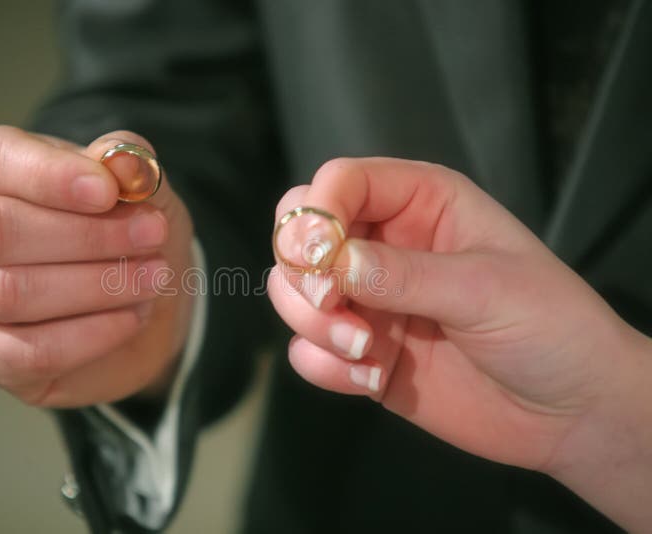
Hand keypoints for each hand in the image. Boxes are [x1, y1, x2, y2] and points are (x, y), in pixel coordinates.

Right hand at [0, 126, 193, 406]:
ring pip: (12, 293)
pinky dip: (91, 335)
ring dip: (97, 286)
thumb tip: (122, 161)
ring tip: (153, 278)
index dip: (51, 176)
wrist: (141, 301)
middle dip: (87, 235)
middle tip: (152, 235)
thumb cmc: (124, 228)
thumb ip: (130, 164)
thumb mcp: (140, 186)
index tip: (109, 191)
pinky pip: (29, 351)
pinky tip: (132, 318)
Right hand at [268, 157, 646, 476]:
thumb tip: (332, 263)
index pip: (341, 181)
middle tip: (332, 302)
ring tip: (366, 351)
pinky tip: (369, 379)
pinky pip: (306, 350)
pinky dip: (323, 365)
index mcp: (421, 203)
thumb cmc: (549, 327)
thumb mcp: (483, 288)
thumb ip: (403, 274)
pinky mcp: (359, 351)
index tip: (321, 257)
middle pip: (298, 231)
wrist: (568, 412)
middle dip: (300, 269)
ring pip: (292, 291)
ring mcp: (368, 300)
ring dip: (312, 322)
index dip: (318, 212)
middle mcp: (384, 244)